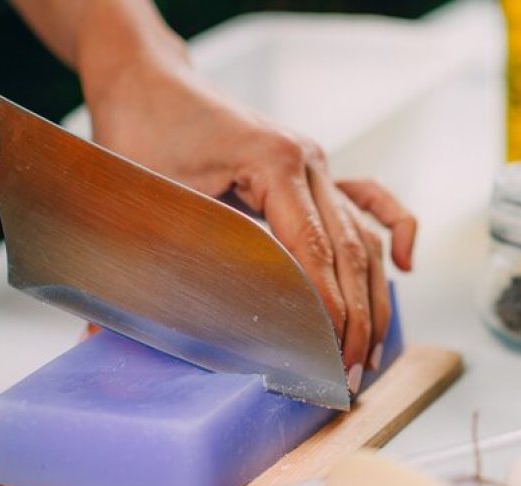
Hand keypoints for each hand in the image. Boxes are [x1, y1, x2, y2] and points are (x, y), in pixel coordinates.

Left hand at [79, 40, 415, 392]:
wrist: (145, 78)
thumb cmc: (141, 128)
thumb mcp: (149, 194)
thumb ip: (153, 258)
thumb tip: (116, 328)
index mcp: (275, 163)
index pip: (316, 252)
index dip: (328, 311)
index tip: (331, 358)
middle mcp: (308, 162)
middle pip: (350, 250)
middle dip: (356, 318)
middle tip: (351, 373)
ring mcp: (314, 164)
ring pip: (364, 234)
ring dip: (373, 294)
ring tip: (373, 348)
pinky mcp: (308, 169)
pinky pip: (366, 200)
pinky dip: (392, 230)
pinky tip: (404, 264)